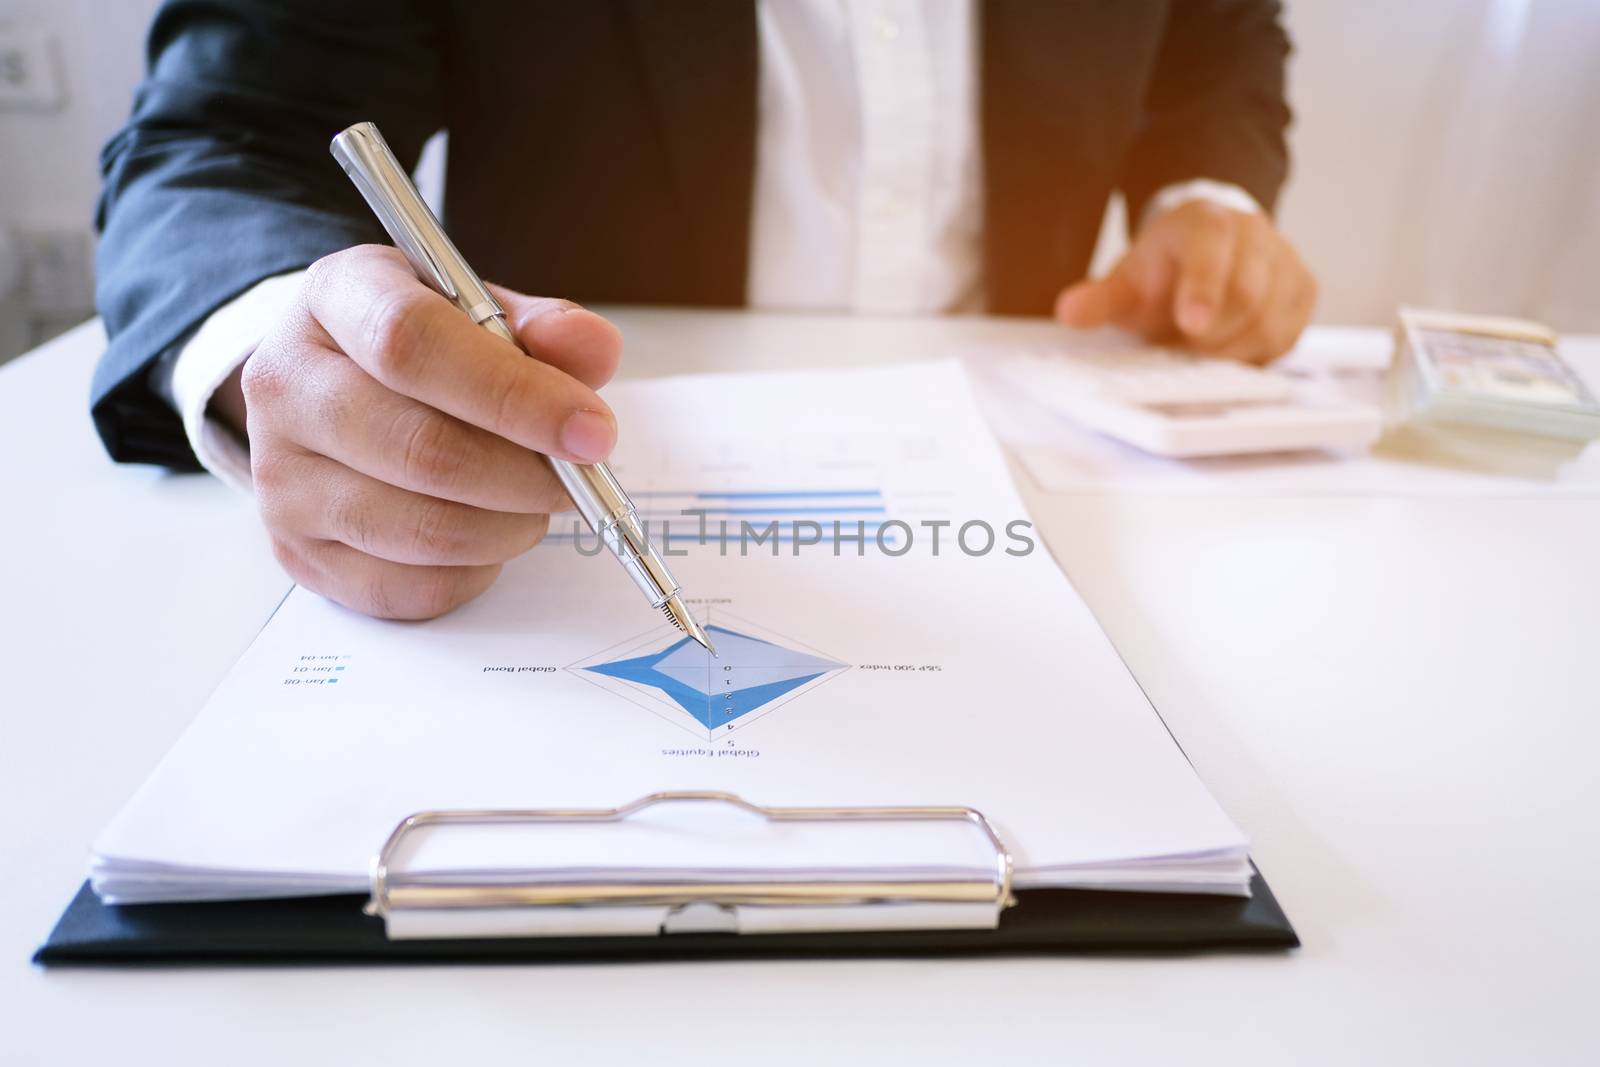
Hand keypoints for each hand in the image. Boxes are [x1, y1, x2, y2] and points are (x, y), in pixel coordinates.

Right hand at [217, 245, 621, 618]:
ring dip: (508, 526)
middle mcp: (286, 385)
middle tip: (578, 476)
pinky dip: (474, 571)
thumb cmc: (425, 351)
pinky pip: (409, 588)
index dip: (514, 393)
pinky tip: (488, 533)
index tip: (591, 430)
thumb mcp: (480, 313)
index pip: (411, 342)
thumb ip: (543, 328)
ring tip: (536, 501)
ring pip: (420, 529)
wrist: (338, 393)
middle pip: (420, 449)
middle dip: (525, 475)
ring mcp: (280, 478)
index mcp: (333, 298)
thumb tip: (593, 348)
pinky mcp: (297, 553)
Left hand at [1054, 200, 1316, 363]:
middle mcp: (1256, 235)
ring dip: (1230, 350)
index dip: (1204, 288)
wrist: (1205, 252)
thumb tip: (1069, 312)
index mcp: (1208, 222)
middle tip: (1181, 347)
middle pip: (1248, 294)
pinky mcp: (1303, 292)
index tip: (1190, 325)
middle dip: (1211, 334)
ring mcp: (1286, 262)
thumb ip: (1100, 299)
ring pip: (1270, 320)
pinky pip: (1287, 336)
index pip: (1213, 251)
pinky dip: (1254, 355)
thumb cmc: (1165, 272)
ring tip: (1199, 349)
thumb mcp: (1127, 282)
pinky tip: (1227, 352)